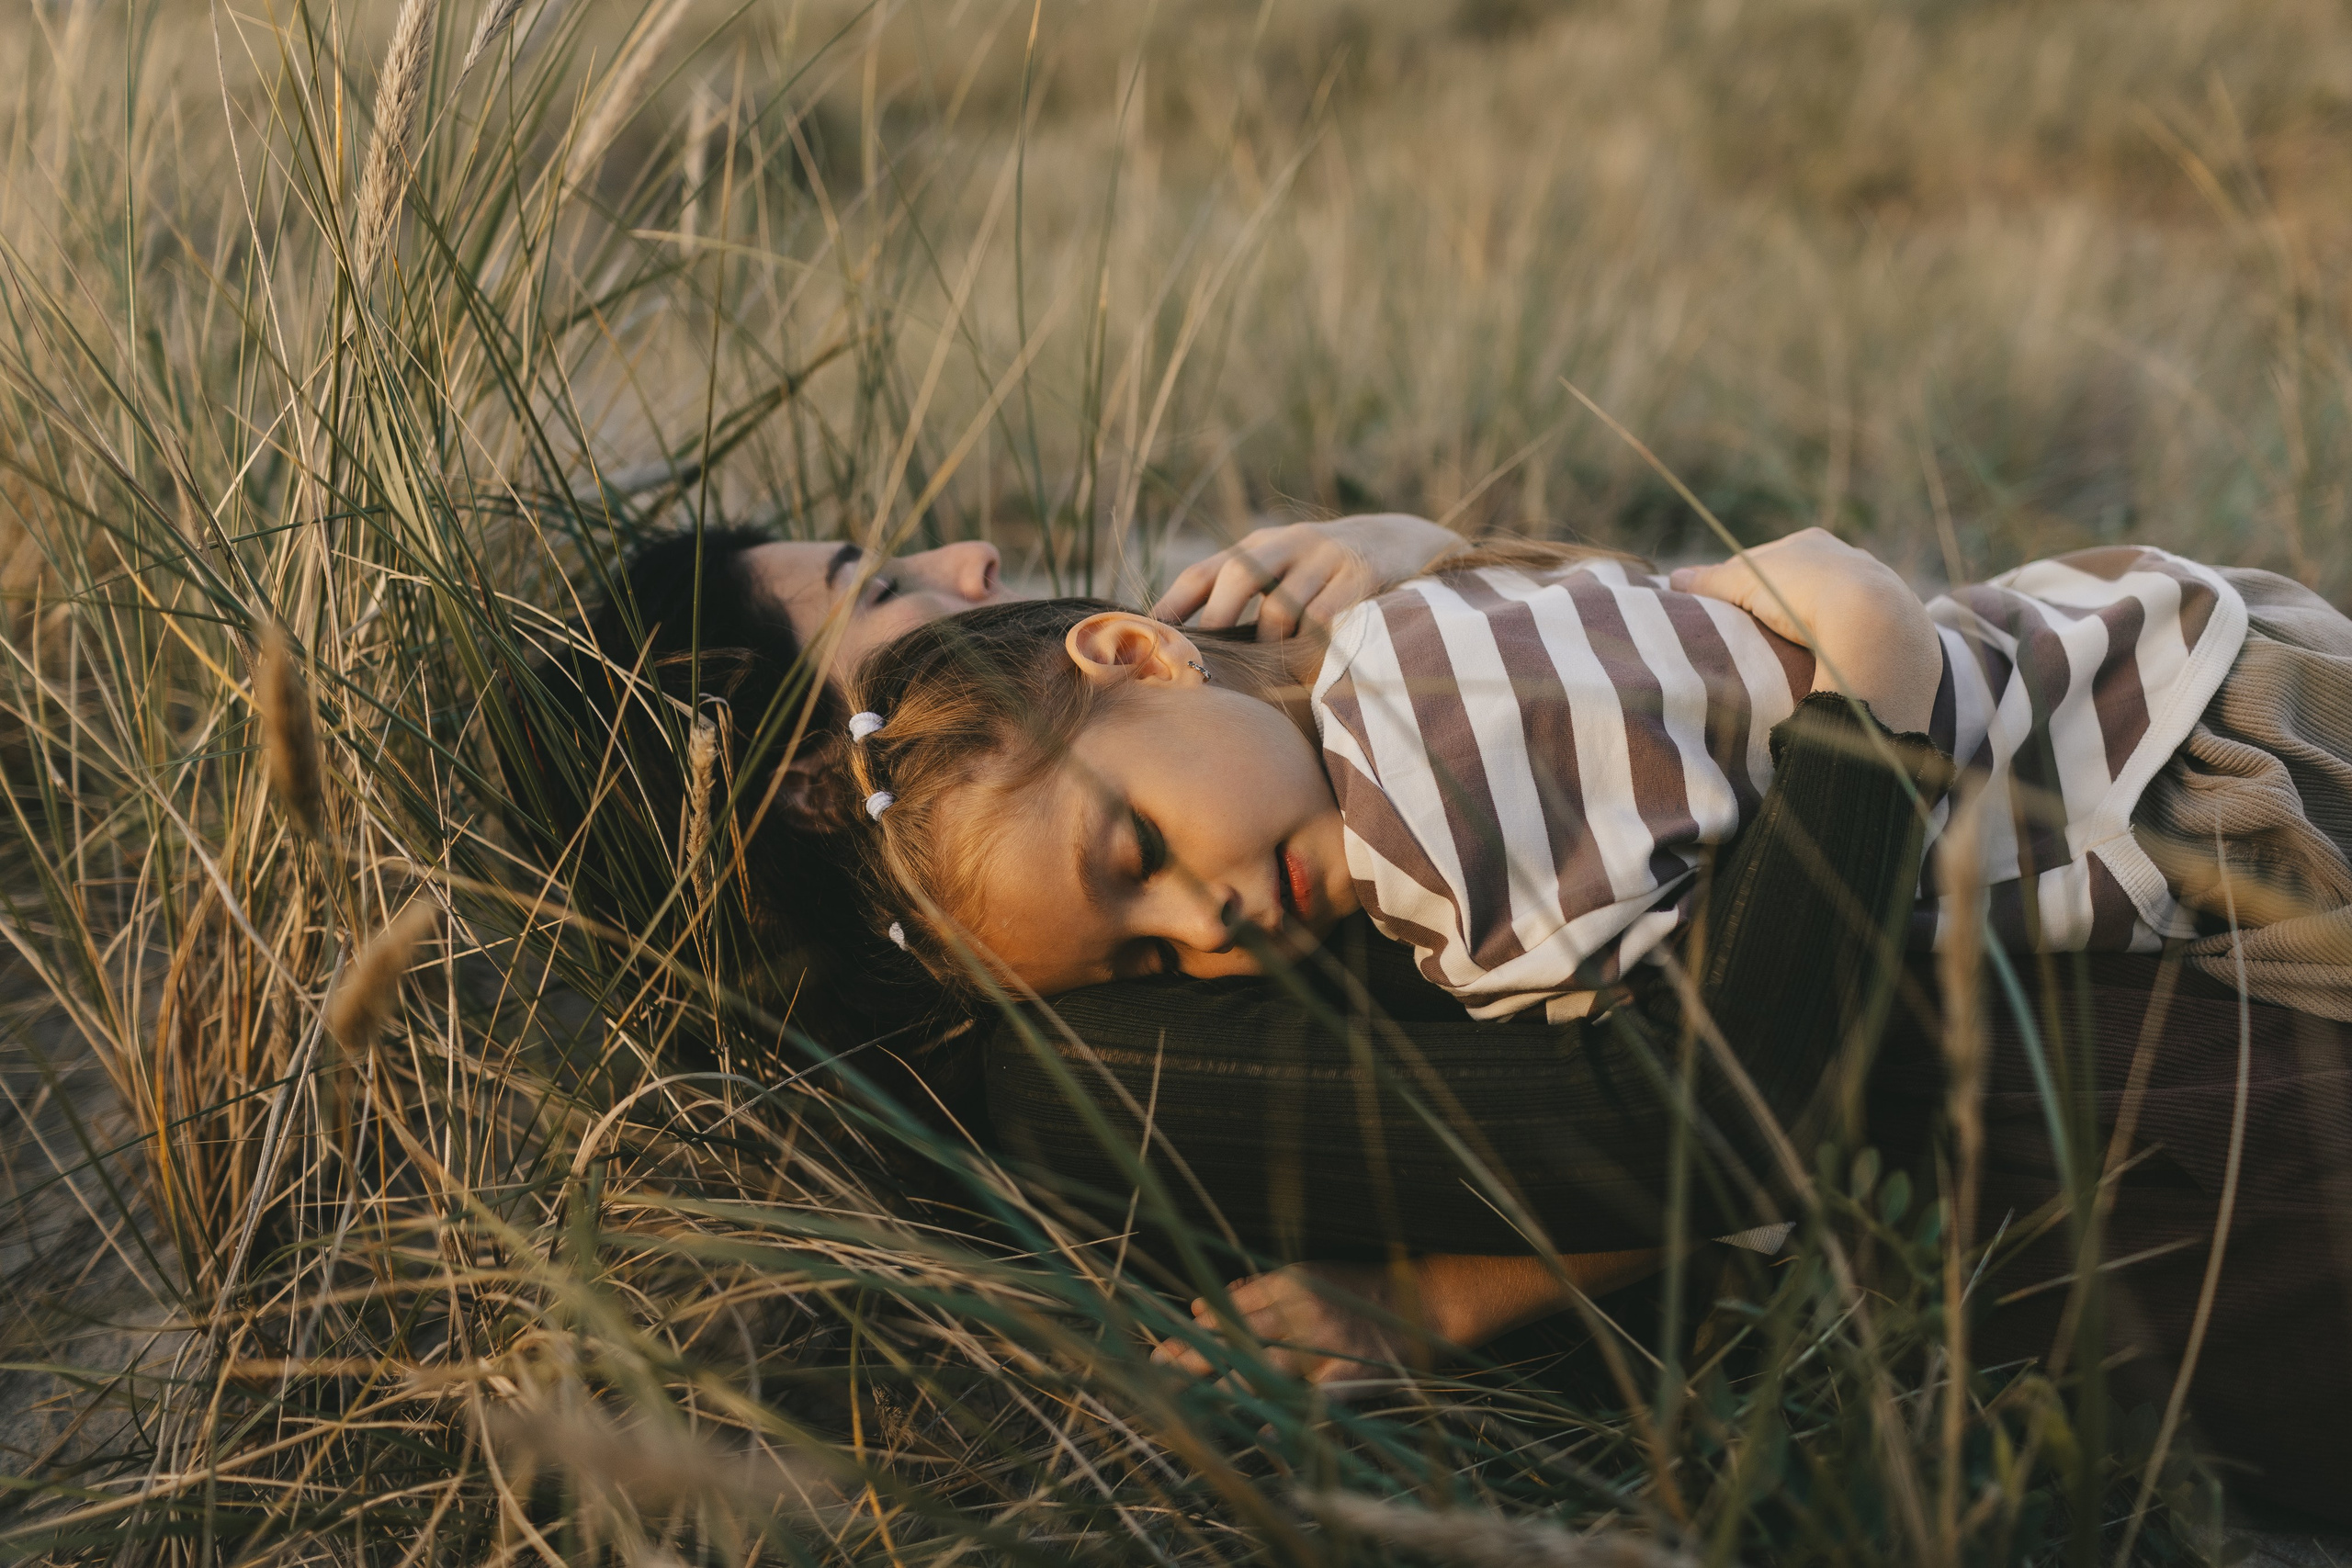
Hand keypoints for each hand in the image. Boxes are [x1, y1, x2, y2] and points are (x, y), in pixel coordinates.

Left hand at [1149, 1261, 1425, 1394]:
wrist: (1422, 1302)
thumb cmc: (1359, 1289)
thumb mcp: (1309, 1275)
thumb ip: (1257, 1290)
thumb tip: (1200, 1309)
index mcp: (1291, 1282)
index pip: (1231, 1307)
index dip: (1196, 1331)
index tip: (1165, 1347)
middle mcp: (1303, 1311)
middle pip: (1236, 1336)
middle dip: (1193, 1356)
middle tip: (1156, 1371)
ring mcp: (1324, 1346)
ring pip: (1262, 1368)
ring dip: (1222, 1385)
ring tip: (1187, 1399)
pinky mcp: (1346, 1377)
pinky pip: (1306, 1401)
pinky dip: (1281, 1414)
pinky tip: (1255, 1431)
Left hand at [1151, 514, 1460, 640]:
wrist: (1405, 543)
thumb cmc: (1328, 575)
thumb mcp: (1284, 572)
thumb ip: (1243, 600)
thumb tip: (1186, 649)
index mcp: (1260, 545)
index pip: (1205, 570)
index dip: (1173, 604)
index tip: (1149, 637)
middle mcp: (1290, 543)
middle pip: (1240, 575)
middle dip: (1218, 621)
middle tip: (1206, 664)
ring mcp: (1327, 557)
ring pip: (1282, 607)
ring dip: (1270, 645)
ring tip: (1268, 672)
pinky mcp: (1363, 575)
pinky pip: (1326, 620)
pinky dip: (1311, 646)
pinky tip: (1308, 667)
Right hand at [1669, 527, 1940, 733]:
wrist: (1872, 623)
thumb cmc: (1804, 593)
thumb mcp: (1747, 583)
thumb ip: (1711, 581)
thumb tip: (1673, 579)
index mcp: (1810, 542)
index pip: (1762, 562)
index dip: (1737, 587)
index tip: (1722, 614)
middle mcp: (1847, 557)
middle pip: (1798, 583)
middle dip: (1776, 606)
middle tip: (1752, 638)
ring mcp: (1875, 589)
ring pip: (1830, 608)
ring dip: (1810, 627)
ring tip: (1787, 655)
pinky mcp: (1896, 623)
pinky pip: (1856, 631)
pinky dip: (1839, 643)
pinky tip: (1827, 661)